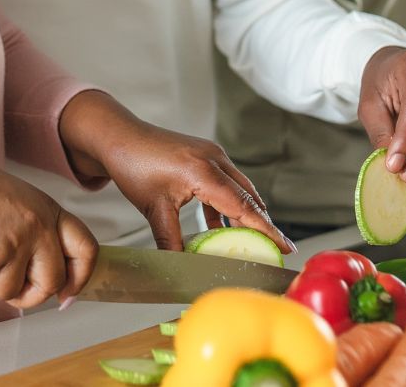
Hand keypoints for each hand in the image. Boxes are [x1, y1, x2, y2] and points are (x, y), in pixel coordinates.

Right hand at [0, 134, 95, 309]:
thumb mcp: (14, 200)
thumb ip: (32, 229)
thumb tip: (37, 269)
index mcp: (47, 210)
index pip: (86, 249)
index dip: (80, 278)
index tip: (67, 293)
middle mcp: (36, 227)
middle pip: (51, 282)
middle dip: (29, 295)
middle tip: (7, 290)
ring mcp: (11, 244)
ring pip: (10, 291)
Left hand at [56, 91, 293, 254]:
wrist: (119, 136)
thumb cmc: (134, 165)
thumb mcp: (153, 209)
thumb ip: (171, 241)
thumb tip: (182, 269)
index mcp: (204, 172)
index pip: (243, 207)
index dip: (266, 230)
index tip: (285, 246)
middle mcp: (214, 160)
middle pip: (249, 197)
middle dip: (262, 225)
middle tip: (275, 249)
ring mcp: (211, 155)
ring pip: (239, 189)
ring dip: (245, 215)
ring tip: (251, 242)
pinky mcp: (204, 155)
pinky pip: (225, 183)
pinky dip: (227, 205)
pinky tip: (220, 227)